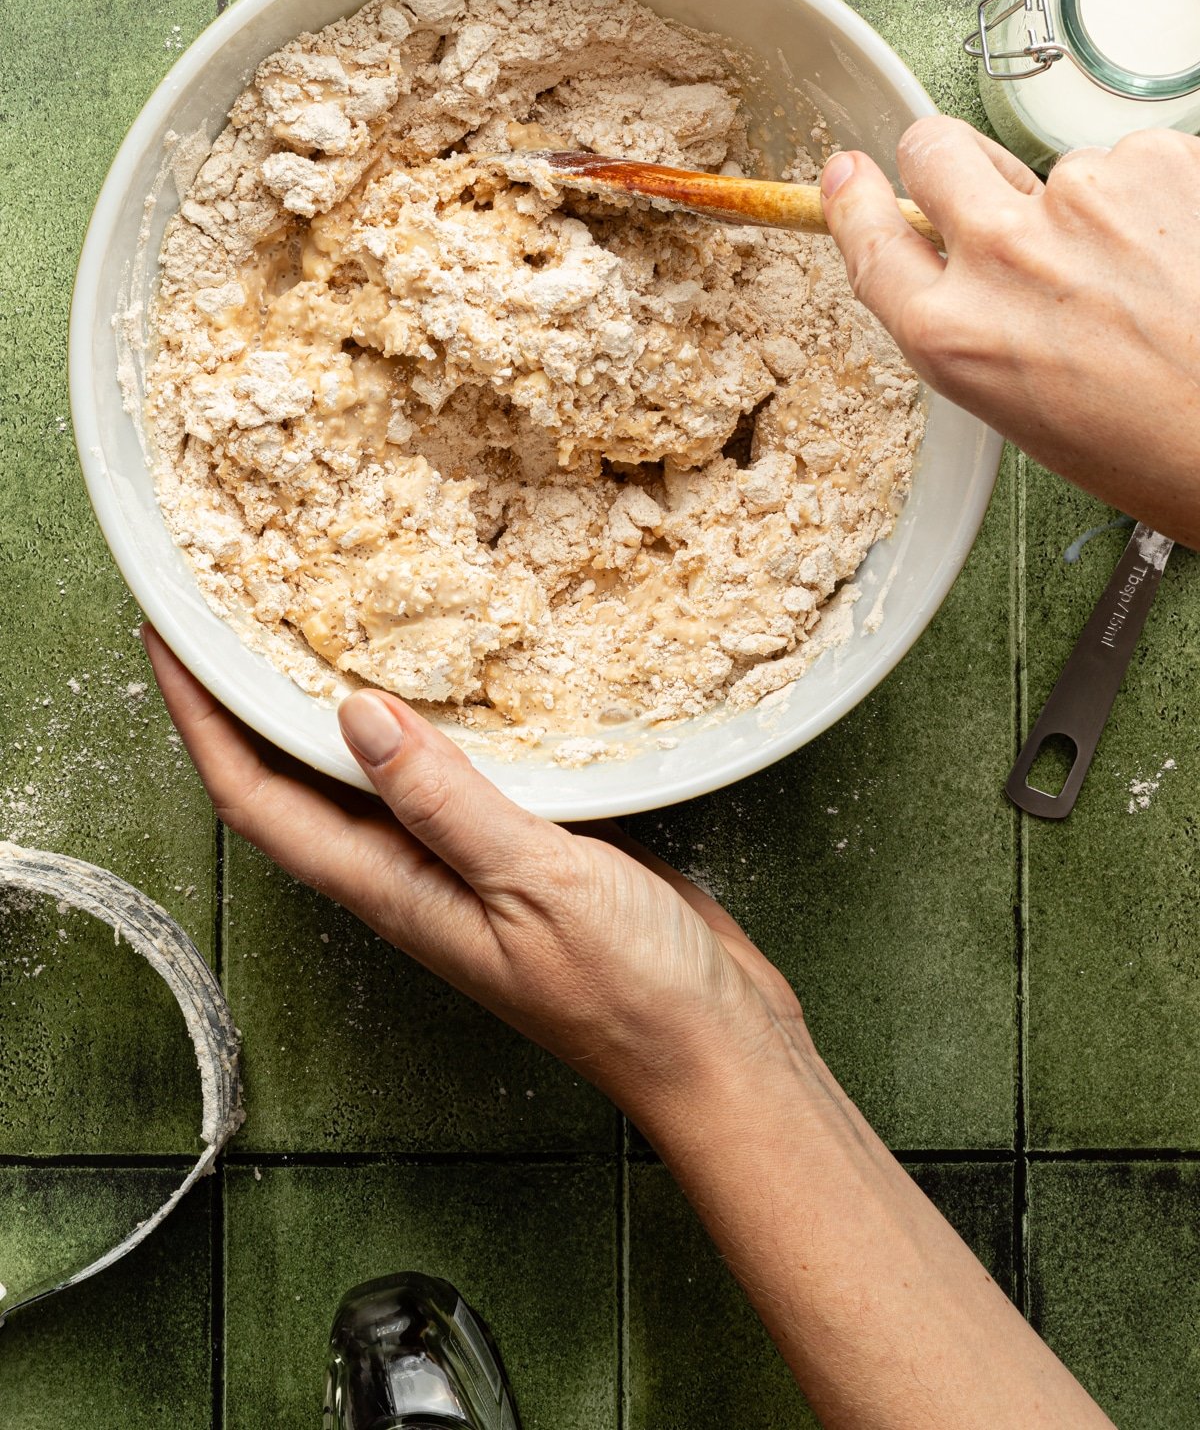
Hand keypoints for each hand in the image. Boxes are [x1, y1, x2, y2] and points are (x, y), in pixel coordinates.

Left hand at [143, 624, 1111, 1428]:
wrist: (714, 1045)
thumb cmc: (628, 989)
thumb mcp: (531, 882)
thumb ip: (443, 800)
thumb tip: (352, 713)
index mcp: (393, 889)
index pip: (259, 799)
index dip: (200, 721)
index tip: (166, 638)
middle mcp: (410, 873)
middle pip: (295, 781)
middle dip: (244, 700)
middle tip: (226, 606)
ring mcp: (463, 860)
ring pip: (368, 770)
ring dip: (327, 702)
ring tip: (309, 618)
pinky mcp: (520, 843)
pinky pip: (446, 769)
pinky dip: (425, 717)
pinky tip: (444, 671)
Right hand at [821, 120, 1199, 547]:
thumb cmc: (1151, 446)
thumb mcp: (1019, 404)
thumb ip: (969, 321)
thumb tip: (955, 254)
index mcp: (954, 333)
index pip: (870, 237)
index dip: (857, 200)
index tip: (851, 175)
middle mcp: (1003, 255)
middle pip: (934, 149)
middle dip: (952, 161)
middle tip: (1000, 196)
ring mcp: (1081, 198)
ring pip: (1057, 166)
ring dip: (1087, 204)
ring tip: (1141, 277)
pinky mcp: (1158, 160)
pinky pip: (1135, 161)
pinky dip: (1156, 199)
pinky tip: (1179, 256)